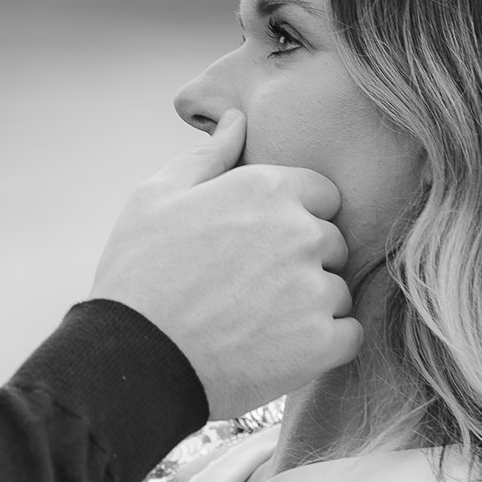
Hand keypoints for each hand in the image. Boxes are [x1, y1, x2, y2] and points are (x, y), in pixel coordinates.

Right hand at [91, 111, 360, 417]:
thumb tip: (238, 121)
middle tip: (253, 291)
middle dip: (303, 263)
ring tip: (258, 324)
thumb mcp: (155, 198)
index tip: (261, 248)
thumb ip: (208, 157)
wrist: (133, 361)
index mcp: (266, 189)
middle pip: (332, 243)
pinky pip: (348, 336)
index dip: (294, 220)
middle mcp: (299, 232)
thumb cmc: (138, 276)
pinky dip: (323, 346)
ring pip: (338, 291)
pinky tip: (282, 351)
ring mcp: (314, 288)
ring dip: (311, 308)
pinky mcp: (321, 343)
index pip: (322, 195)